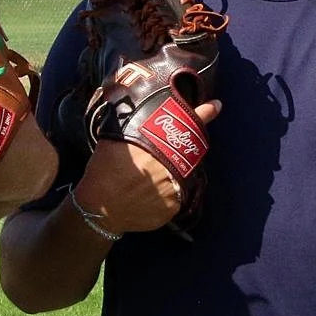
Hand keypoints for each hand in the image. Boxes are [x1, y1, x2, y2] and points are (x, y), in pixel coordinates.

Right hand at [71, 100, 221, 234]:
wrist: (98, 209)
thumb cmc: (103, 171)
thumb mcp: (114, 140)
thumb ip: (131, 126)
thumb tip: (136, 111)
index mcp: (156, 144)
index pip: (187, 123)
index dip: (204, 113)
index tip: (217, 106)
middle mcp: (171, 165)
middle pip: (187, 152)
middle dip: (181, 151)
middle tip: (167, 154)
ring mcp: (175, 188)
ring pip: (181, 176)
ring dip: (170, 175)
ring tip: (147, 181)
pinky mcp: (173, 207)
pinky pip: (174, 197)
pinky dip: (163, 195)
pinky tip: (145, 196)